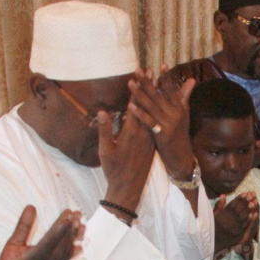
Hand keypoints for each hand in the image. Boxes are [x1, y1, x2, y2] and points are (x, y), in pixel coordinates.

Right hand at [0, 206, 83, 259]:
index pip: (42, 250)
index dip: (56, 234)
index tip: (66, 219)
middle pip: (57, 252)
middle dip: (68, 231)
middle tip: (76, 213)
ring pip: (61, 259)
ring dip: (71, 240)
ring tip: (81, 223)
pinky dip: (69, 254)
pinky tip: (79, 245)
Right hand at [99, 80, 155, 213]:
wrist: (128, 188)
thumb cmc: (114, 170)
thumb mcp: (106, 151)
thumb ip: (105, 130)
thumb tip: (102, 112)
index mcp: (132, 133)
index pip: (137, 105)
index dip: (139, 89)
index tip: (142, 74)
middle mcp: (144, 134)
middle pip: (148, 106)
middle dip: (149, 87)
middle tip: (153, 71)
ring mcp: (149, 139)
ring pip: (153, 113)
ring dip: (155, 97)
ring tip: (158, 83)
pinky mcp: (151, 144)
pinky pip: (154, 123)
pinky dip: (156, 111)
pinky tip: (157, 104)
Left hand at [128, 66, 196, 180]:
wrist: (182, 159)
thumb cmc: (180, 136)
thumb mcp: (184, 116)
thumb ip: (184, 97)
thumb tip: (192, 80)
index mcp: (180, 109)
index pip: (173, 89)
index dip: (166, 77)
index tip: (161, 64)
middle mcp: (176, 114)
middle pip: (159, 95)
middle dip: (147, 82)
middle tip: (137, 70)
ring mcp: (169, 124)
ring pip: (152, 106)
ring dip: (140, 94)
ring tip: (130, 83)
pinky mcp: (162, 135)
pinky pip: (149, 122)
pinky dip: (139, 113)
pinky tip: (130, 106)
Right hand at [213, 192, 258, 259]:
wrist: (213, 244)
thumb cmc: (212, 228)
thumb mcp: (212, 216)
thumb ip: (218, 206)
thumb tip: (223, 195)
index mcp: (220, 216)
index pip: (231, 205)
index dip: (239, 198)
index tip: (245, 193)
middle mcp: (226, 221)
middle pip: (238, 210)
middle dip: (245, 202)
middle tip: (252, 195)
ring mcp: (232, 229)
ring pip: (242, 217)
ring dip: (248, 210)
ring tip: (253, 202)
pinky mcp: (236, 235)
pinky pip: (243, 227)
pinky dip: (249, 220)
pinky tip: (253, 214)